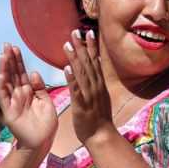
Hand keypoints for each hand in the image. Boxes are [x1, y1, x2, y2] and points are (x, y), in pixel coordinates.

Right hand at [0, 43, 55, 151]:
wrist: (43, 142)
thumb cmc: (45, 124)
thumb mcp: (46, 102)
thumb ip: (40, 88)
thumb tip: (34, 72)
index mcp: (28, 92)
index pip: (21, 72)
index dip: (18, 60)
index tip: (15, 47)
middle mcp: (19, 95)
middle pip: (13, 74)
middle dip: (10, 60)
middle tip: (6, 44)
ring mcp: (13, 103)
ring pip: (7, 83)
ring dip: (4, 69)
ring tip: (2, 55)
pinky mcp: (9, 113)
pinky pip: (5, 98)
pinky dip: (2, 87)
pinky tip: (1, 75)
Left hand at [63, 29, 114, 144]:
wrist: (102, 136)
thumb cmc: (99, 119)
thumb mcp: (100, 97)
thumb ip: (96, 83)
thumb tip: (94, 70)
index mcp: (99, 84)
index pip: (95, 61)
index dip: (91, 46)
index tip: (88, 32)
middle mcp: (95, 86)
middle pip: (88, 63)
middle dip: (82, 46)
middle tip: (75, 31)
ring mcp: (89, 95)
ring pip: (82, 73)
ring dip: (75, 58)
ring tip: (67, 44)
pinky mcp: (82, 104)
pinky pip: (76, 89)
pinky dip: (72, 78)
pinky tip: (67, 68)